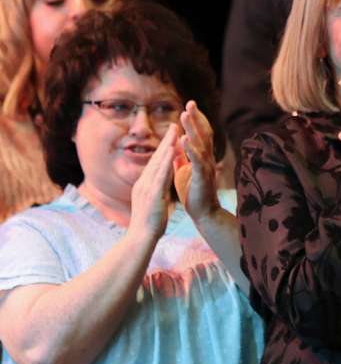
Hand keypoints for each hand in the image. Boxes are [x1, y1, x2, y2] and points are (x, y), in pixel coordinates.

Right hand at [129, 123, 178, 240]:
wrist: (141, 238)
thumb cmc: (150, 224)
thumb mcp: (154, 203)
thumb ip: (157, 192)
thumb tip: (161, 187)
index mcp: (145, 185)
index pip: (156, 163)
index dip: (164, 148)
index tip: (172, 135)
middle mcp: (144, 182)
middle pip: (156, 157)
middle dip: (166, 141)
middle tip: (174, 125)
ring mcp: (147, 187)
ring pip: (158, 162)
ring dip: (167, 146)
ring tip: (175, 132)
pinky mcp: (152, 194)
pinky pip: (161, 175)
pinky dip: (167, 162)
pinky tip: (173, 153)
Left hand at [174, 101, 220, 221]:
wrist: (203, 213)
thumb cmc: (194, 192)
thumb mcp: (184, 171)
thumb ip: (182, 158)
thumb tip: (176, 147)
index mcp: (202, 157)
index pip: (201, 134)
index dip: (196, 119)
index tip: (190, 105)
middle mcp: (207, 159)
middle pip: (203, 133)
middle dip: (196, 118)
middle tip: (190, 103)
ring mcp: (206, 167)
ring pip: (200, 144)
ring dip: (192, 128)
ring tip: (184, 115)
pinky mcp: (202, 177)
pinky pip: (197, 161)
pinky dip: (191, 149)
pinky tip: (184, 139)